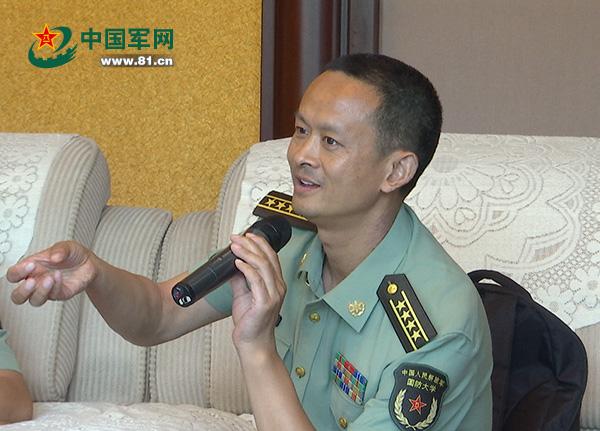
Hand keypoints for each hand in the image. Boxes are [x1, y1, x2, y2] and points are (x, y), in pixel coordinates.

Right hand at [6, 241, 96, 306]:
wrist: (90, 263)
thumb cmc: (72, 254)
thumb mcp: (67, 246)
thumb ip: (60, 249)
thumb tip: (53, 257)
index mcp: (31, 267)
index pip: (13, 275)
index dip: (17, 272)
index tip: (30, 265)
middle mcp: (36, 280)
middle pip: (18, 296)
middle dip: (22, 291)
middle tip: (32, 280)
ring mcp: (47, 290)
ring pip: (34, 301)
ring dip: (40, 292)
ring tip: (49, 278)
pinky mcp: (60, 294)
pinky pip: (53, 295)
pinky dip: (56, 287)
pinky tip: (60, 277)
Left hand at [229, 232, 286, 352]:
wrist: (253, 344)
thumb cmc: (251, 322)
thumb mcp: (244, 295)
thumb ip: (240, 279)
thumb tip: (232, 264)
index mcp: (276, 284)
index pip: (271, 257)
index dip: (260, 243)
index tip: (246, 234)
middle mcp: (278, 287)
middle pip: (267, 258)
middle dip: (251, 244)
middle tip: (237, 237)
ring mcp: (273, 295)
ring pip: (263, 266)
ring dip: (247, 253)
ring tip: (234, 245)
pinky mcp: (265, 303)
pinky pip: (256, 281)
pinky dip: (246, 269)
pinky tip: (237, 262)